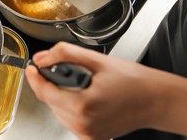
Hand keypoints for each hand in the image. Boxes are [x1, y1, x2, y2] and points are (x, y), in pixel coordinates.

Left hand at [25, 42, 186, 138]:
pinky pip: (69, 118)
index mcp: (82, 105)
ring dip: (62, 94)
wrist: (155, 100)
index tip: (31, 67)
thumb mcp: (96, 60)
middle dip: (53, 83)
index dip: (34, 77)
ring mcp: (86, 133)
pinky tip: (87, 96)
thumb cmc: (132, 80)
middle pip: (50, 100)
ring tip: (85, 85)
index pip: (44, 92)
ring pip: (58, 110)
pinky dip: (71, 105)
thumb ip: (65, 54)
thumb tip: (42, 58)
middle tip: (71, 71)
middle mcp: (82, 124)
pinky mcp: (91, 137)